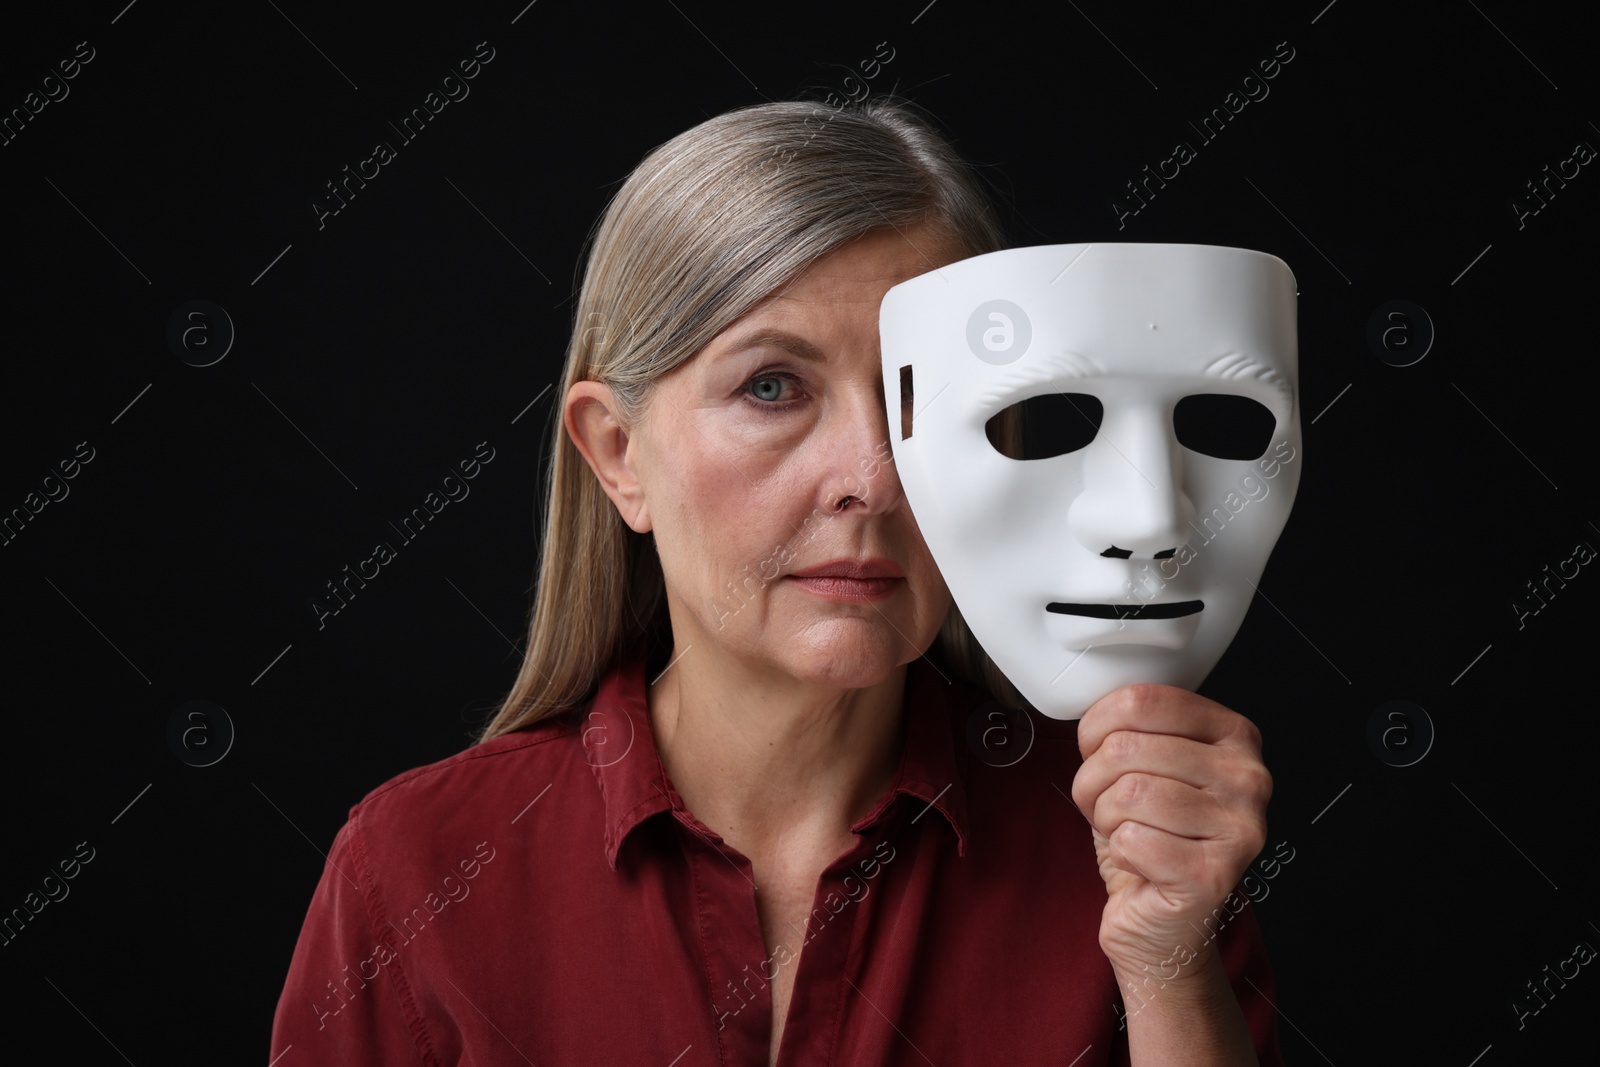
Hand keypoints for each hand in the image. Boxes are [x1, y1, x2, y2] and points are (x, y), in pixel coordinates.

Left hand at [1070, 685, 1270, 981]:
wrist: (1162, 922)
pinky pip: (1132, 840)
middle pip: (1126, 747)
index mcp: (1234, 735)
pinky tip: (1142, 862)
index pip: (1142, 700)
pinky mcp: (1216, 874)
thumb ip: (1134, 726)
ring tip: (1125, 832)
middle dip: (1093, 781)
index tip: (1097, 750)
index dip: (1096, 728)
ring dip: (1105, 818)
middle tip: (1108, 805)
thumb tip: (1093, 699)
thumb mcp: (1146, 766)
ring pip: (1127, 793)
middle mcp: (1248, 777)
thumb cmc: (1150, 839)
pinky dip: (1120, 852)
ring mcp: (1240, 827)